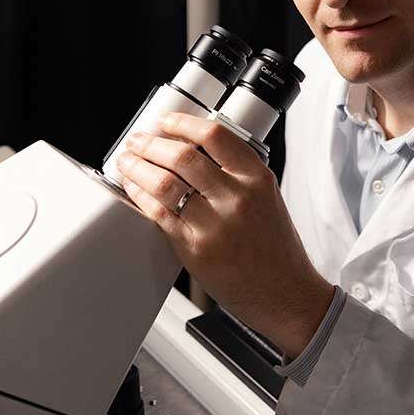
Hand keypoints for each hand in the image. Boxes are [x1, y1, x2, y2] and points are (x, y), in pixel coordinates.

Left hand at [115, 113, 335, 357]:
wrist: (285, 293)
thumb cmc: (276, 250)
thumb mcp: (267, 199)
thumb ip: (237, 175)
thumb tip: (194, 153)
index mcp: (257, 179)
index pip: (215, 136)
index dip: (182, 123)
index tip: (166, 121)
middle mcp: (237, 198)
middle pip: (182, 155)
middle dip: (150, 143)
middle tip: (137, 140)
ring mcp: (215, 224)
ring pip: (164, 182)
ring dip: (138, 167)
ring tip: (127, 162)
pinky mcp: (196, 249)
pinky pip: (159, 214)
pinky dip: (141, 196)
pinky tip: (134, 189)